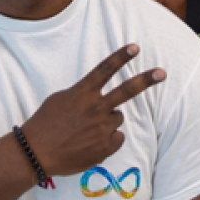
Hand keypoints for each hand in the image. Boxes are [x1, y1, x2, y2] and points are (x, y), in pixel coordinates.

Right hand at [20, 44, 164, 176]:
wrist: (36, 152)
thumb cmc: (44, 123)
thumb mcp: (60, 99)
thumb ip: (82, 95)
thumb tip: (98, 98)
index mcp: (82, 93)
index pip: (104, 70)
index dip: (121, 57)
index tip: (135, 47)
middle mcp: (95, 108)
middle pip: (126, 91)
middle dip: (146, 80)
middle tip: (162, 73)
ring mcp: (101, 128)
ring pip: (117, 118)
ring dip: (107, 122)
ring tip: (87, 131)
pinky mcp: (105, 146)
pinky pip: (116, 138)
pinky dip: (107, 140)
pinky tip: (90, 143)